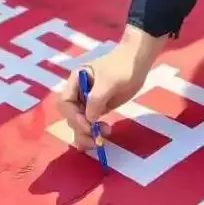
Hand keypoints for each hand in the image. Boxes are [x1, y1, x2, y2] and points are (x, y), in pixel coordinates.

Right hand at [57, 28, 162, 149]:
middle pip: (71, 116)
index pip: (66, 102)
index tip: (88, 125)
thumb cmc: (122, 67)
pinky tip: (99, 142)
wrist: (138, 62)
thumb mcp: (109, 81)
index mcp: (76, 81)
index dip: (73, 116)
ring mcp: (88, 101)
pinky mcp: (99, 108)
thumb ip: (97, 99)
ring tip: (100, 141)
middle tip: (96, 138)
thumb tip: (89, 118)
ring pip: (79, 123)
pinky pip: (90, 123)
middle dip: (81, 129)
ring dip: (86, 135)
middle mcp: (79, 92)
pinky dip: (92, 134)